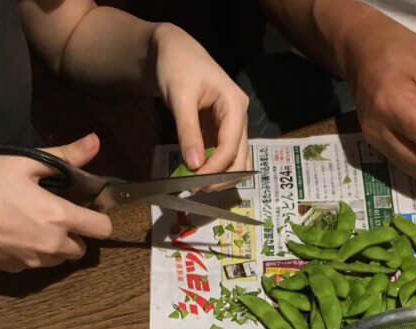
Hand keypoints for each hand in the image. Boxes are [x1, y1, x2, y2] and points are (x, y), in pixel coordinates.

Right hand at [0, 134, 111, 271]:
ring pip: (61, 259)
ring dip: (58, 246)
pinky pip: (38, 264)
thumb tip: (95, 142)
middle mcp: (52, 245)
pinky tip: (17, 234)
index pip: (103, 229)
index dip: (100, 217)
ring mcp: (35, 261)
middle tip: (57, 214)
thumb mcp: (24, 162)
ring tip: (37, 224)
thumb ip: (65, 156)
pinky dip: (36, 252)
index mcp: (60, 217)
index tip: (87, 208)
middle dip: (77, 233)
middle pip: (83, 248)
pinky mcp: (18, 269)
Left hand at [151, 23, 250, 174]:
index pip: (231, 145)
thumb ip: (188, 131)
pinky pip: (225, 156)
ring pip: (237, 161)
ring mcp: (234, 126)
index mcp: (235, 105)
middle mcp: (240, 118)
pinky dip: (215, 169)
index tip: (195, 182)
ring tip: (197, 186)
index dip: (215, 167)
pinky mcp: (223, 132)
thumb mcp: (180, 97)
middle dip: (221, 177)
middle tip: (196, 189)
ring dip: (221, 177)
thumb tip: (193, 166)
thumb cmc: (177, 68)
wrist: (174, 53)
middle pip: (240, 158)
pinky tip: (199, 176)